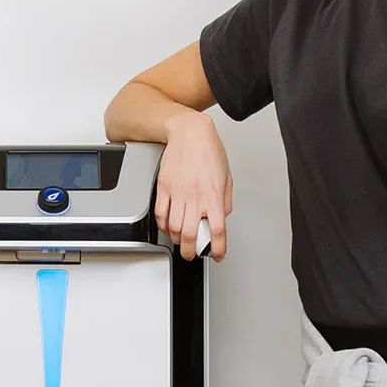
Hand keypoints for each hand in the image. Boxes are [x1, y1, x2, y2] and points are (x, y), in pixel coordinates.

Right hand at [155, 112, 232, 261]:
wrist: (189, 132)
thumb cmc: (209, 150)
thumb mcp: (226, 177)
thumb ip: (225, 201)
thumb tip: (222, 217)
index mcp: (213, 195)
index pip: (217, 230)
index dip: (218, 248)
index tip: (217, 254)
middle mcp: (195, 196)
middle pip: (190, 234)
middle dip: (190, 251)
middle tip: (191, 254)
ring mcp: (177, 192)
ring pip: (173, 227)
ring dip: (176, 239)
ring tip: (180, 241)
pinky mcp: (164, 187)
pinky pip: (160, 213)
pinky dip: (163, 225)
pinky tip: (168, 226)